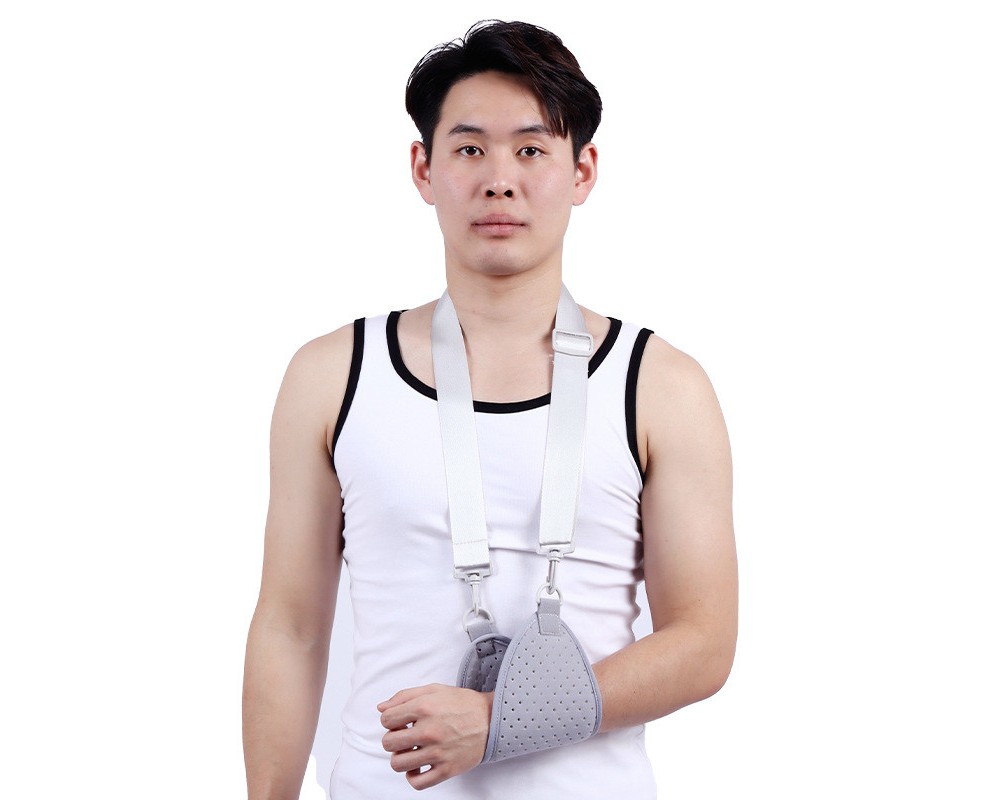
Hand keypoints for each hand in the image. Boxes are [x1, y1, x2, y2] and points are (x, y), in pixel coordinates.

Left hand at [377, 684, 492, 789]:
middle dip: (393, 738)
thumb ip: (404, 696)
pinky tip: (419, 766)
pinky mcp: (447, 769)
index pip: (386, 719)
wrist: (491, 719)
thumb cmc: (461, 703)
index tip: (401, 721)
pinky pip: (417, 783)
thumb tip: (381, 708)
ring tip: (411, 750)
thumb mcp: (434, 690)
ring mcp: (437, 752)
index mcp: (424, 707)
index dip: (390, 720)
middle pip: (388, 743)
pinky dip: (413, 776)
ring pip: (398, 764)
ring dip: (400, 757)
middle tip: (405, 736)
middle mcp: (429, 730)